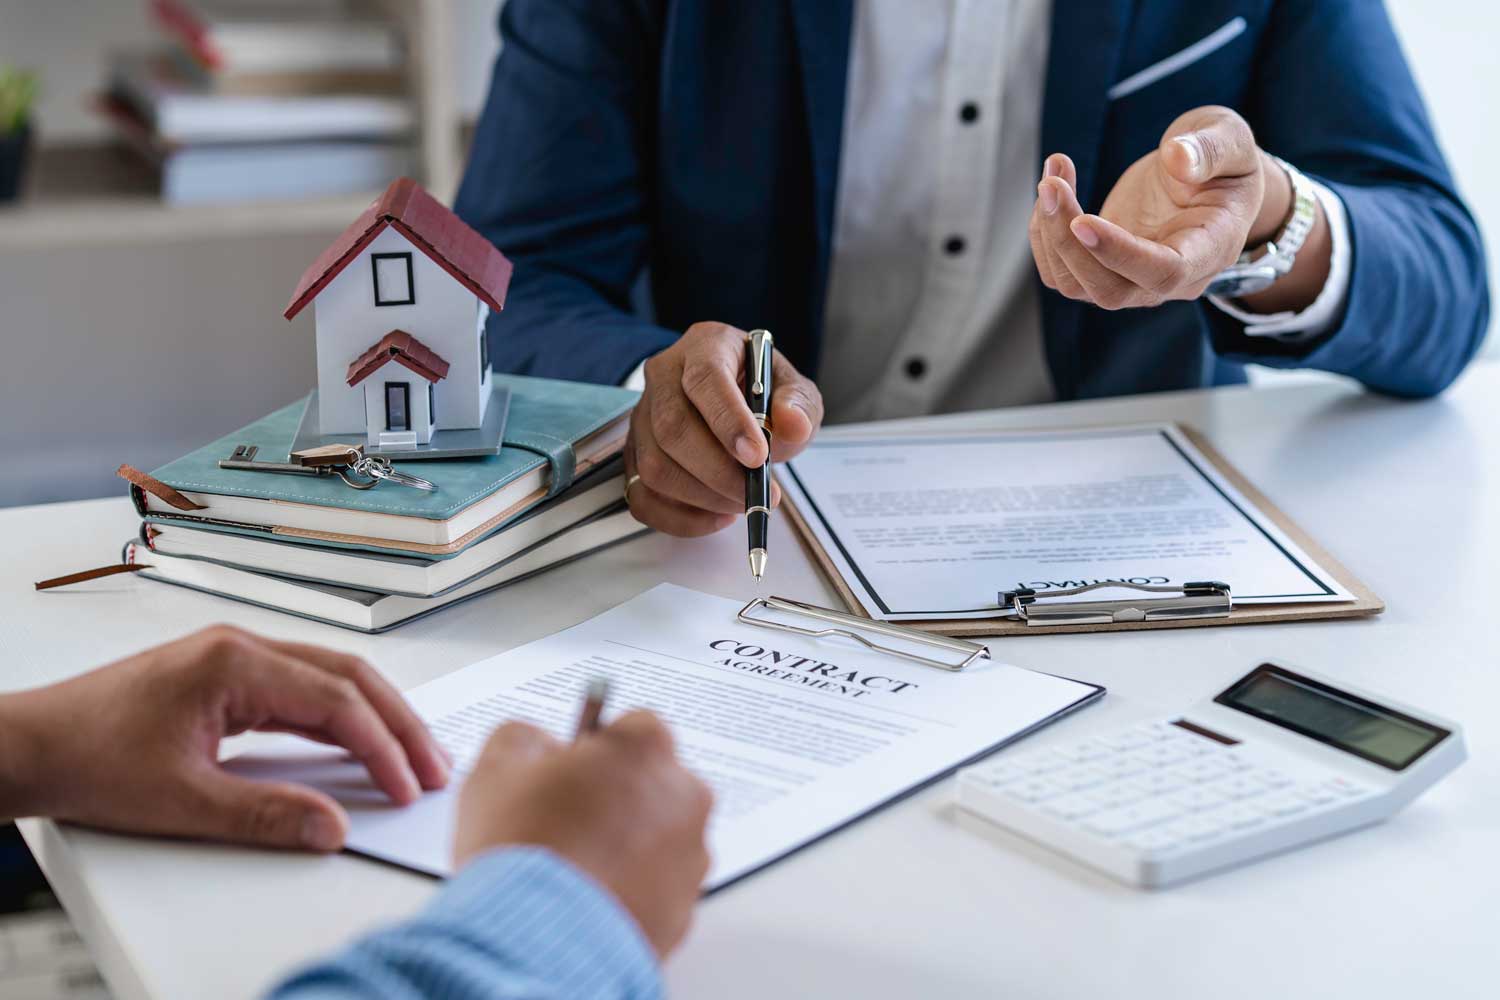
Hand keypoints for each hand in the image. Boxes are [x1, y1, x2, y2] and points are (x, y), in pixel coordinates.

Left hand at [0, 626, 448, 850]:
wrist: (30, 746)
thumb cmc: (88, 758)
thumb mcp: (181, 799)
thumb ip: (264, 813)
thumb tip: (329, 826)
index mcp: (234, 660)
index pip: (335, 698)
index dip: (381, 744)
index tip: (407, 784)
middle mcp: (240, 647)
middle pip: (347, 676)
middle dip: (397, 722)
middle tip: (432, 766)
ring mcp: (234, 659)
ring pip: (329, 678)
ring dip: (374, 716)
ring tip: (410, 756)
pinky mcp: (226, 678)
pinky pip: (301, 691)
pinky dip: (338, 718)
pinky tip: (356, 744)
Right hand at [453, 712, 711, 957]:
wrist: (532, 938)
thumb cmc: (521, 847)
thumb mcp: (496, 768)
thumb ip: (525, 739)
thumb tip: (540, 747)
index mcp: (646, 748)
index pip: (632, 729)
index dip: (596, 750)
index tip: (571, 772)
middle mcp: (684, 796)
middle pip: (653, 783)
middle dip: (619, 797)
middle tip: (569, 822)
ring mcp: (690, 857)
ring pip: (661, 837)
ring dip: (629, 845)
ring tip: (576, 867)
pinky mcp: (685, 909)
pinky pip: (659, 888)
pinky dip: (633, 890)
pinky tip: (590, 898)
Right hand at [625, 321, 823, 536]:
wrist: (733, 401)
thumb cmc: (760, 391)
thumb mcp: (791, 388)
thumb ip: (798, 404)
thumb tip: (792, 424)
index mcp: (705, 346)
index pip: (705, 379)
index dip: (729, 422)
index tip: (757, 457)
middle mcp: (664, 376)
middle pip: (672, 428)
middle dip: (718, 472)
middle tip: (755, 493)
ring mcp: (643, 416)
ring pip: (655, 467)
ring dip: (703, 498)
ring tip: (741, 501)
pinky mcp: (634, 454)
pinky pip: (643, 498)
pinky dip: (681, 519)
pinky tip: (715, 514)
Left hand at [1030, 105, 1289, 308]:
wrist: (1207, 177)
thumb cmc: (1223, 159)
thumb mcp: (1230, 139)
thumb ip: (1211, 149)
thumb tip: (1177, 158)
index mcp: (1210, 250)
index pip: (1164, 272)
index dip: (1120, 253)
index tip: (1083, 220)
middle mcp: (1170, 280)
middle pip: (1109, 289)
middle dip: (1068, 240)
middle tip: (1051, 184)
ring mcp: (1132, 280)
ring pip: (1075, 284)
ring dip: (1050, 233)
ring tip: (1053, 175)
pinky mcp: (1102, 269)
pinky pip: (1060, 271)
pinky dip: (1044, 232)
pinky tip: (1055, 186)